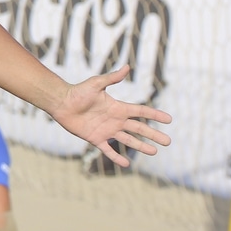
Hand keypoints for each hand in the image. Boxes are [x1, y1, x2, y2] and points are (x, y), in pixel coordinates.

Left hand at [50, 66, 170, 166]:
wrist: (61, 103)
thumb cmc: (78, 91)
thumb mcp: (97, 84)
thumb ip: (112, 78)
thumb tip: (127, 66)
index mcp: (118, 107)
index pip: (141, 112)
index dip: (155, 115)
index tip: (169, 120)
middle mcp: (115, 120)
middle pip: (139, 128)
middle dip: (153, 135)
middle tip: (168, 142)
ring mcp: (106, 130)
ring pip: (128, 140)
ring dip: (141, 146)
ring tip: (154, 152)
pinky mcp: (95, 138)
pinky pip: (108, 150)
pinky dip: (116, 157)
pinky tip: (126, 164)